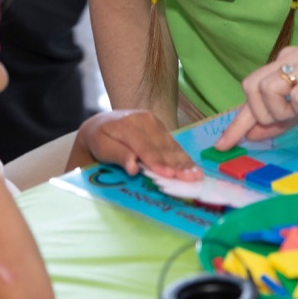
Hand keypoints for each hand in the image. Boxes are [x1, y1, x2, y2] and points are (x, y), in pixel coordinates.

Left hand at [80, 110, 200, 178]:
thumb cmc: (100, 140)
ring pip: (170, 145)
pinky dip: (182, 157)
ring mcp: (153, 121)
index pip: (146, 148)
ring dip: (185, 161)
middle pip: (162, 147)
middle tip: (192, 179)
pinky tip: (192, 167)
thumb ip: (119, 156)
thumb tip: (134, 167)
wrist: (100, 125)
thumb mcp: (102, 148)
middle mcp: (144, 119)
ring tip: (197, 175)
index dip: (159, 163)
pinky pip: (172, 143)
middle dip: (178, 165)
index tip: (170, 176)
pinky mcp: (160, 126)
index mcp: (128, 124)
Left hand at [214, 47, 297, 149]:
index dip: (235, 121)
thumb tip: (252, 131)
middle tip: (286, 122)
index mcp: (289, 61)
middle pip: (251, 86)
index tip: (222, 146)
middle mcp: (296, 57)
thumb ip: (282, 118)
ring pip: (268, 88)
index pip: (252, 89)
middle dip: (261, 114)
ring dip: (279, 112)